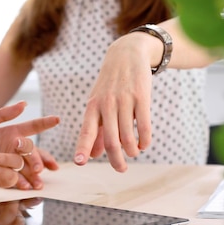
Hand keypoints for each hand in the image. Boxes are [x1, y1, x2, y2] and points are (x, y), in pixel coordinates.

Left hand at [0, 101, 59, 188]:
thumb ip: (4, 114)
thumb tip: (24, 104)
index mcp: (12, 133)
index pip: (33, 127)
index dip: (45, 123)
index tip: (57, 119)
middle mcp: (15, 149)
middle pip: (33, 152)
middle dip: (37, 158)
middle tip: (37, 166)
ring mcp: (11, 164)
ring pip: (24, 166)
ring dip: (13, 165)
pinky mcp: (6, 178)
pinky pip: (13, 178)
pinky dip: (5, 174)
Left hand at [73, 34, 154, 171]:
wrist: (127, 55)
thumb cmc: (110, 85)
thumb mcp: (98, 104)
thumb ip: (96, 129)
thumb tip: (94, 155)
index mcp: (92, 107)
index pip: (86, 131)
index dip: (82, 148)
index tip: (79, 163)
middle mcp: (106, 104)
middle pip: (111, 140)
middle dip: (116, 159)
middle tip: (121, 169)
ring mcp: (124, 101)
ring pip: (127, 136)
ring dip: (131, 150)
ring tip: (133, 153)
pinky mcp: (142, 97)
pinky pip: (144, 126)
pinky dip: (144, 140)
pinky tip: (143, 145)